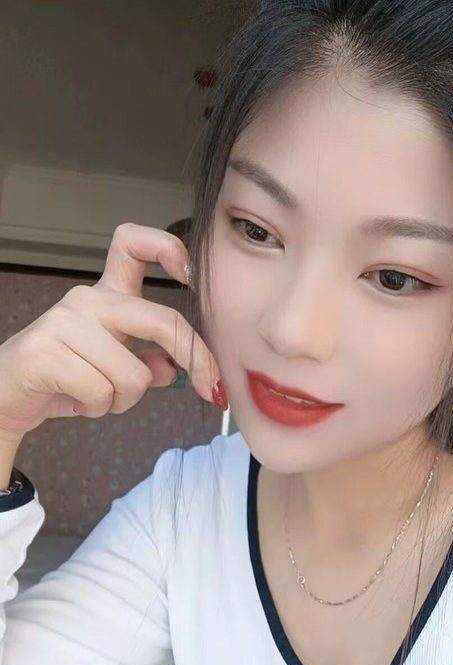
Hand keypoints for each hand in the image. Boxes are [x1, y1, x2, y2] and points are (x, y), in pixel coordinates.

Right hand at [0, 222, 219, 443]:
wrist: (6, 396)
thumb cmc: (63, 379)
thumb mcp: (113, 370)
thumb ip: (146, 362)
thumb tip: (173, 367)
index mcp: (108, 296)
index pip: (134, 244)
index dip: (171, 250)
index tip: (192, 276)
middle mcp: (89, 300)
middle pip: (160, 320)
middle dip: (195, 358)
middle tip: (210, 388)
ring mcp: (66, 323)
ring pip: (134, 374)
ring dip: (123, 401)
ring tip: (96, 397)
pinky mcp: (47, 352)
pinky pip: (101, 392)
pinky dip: (97, 409)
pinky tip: (76, 401)